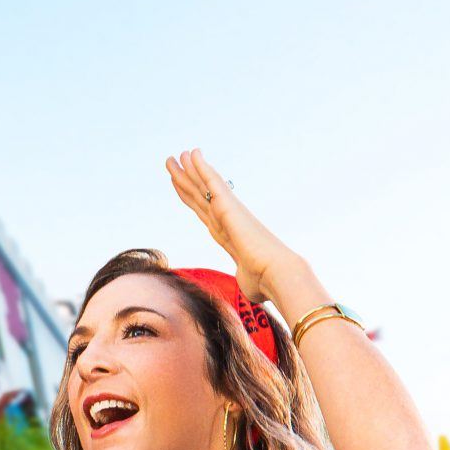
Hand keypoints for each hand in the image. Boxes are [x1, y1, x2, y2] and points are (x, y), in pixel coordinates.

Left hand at [165, 148, 306, 306]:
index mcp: (227, 235)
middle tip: (172, 163)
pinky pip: (211, 183)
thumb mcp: (247, 283)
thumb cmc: (265, 283)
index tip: (183, 187)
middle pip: (199, 196)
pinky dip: (201, 168)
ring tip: (174, 156)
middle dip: (185, 180)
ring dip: (187, 170)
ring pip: (201, 186)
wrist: (277, 275)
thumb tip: (255, 294)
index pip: (204, 213)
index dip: (193, 199)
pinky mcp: (228, 208)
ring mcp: (227, 212)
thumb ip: (247, 283)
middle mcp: (226, 220)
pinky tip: (192, 154)